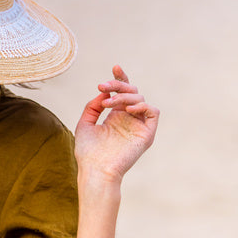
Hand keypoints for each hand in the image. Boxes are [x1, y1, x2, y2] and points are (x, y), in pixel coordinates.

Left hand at [74, 65, 158, 183]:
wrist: (95, 170)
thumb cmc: (88, 152)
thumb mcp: (85, 124)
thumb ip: (93, 106)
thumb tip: (104, 93)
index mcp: (116, 116)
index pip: (123, 92)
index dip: (121, 78)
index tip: (115, 67)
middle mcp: (128, 119)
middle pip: (131, 91)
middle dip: (118, 85)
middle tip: (103, 87)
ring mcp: (138, 126)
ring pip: (140, 98)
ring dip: (123, 96)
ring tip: (108, 103)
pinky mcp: (147, 134)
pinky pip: (152, 112)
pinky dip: (141, 105)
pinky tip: (127, 109)